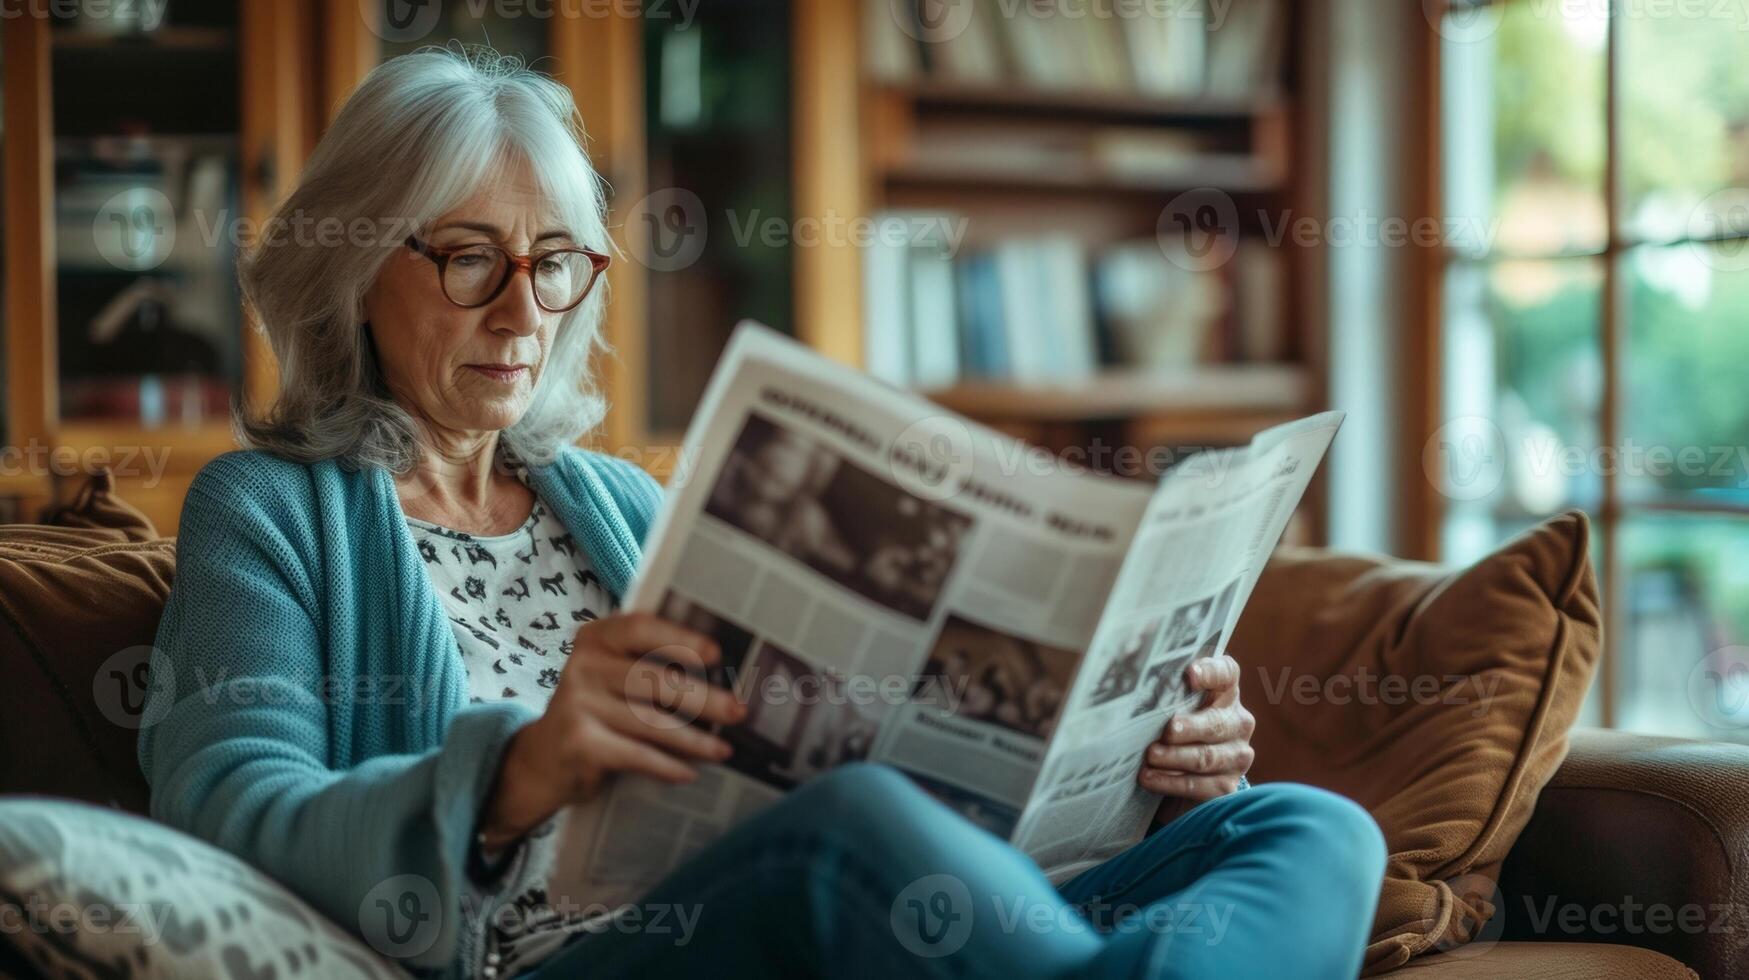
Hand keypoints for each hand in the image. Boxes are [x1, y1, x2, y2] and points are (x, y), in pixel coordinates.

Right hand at [479, 612, 745, 846]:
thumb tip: (723, 673)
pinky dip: (667, 766)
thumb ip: (649, 664)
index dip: (681, 638)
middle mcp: (582, 665)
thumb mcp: (611, 676)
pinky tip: (689, 772)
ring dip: (694, 740)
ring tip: (724, 750)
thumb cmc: (596, 710)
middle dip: (703, 698)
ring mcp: (577, 705)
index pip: (640, 628)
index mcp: (595, 638)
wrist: (542, 760)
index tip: (717, 654)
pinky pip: (636, 755)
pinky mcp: (579, 743)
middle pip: (654, 681)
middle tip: (739, 712)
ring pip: (650, 722)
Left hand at [1138, 655, 1254, 824]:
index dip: (1210, 672)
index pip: (1226, 673)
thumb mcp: (1172, 704)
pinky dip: (1172, 782)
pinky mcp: (1226, 785)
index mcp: (1225, 692)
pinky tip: (1150, 777)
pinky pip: (1200, 785)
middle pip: (1216, 722)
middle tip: (1167, 731)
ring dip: (1175, 757)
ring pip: (1207, 757)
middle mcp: (1238, 722)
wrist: (1183, 770)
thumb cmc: (1174, 724)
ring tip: (1151, 756)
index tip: (1189, 674)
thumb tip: (1130, 683)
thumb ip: (1164, 690)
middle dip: (1190, 728)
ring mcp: (1236, 755)